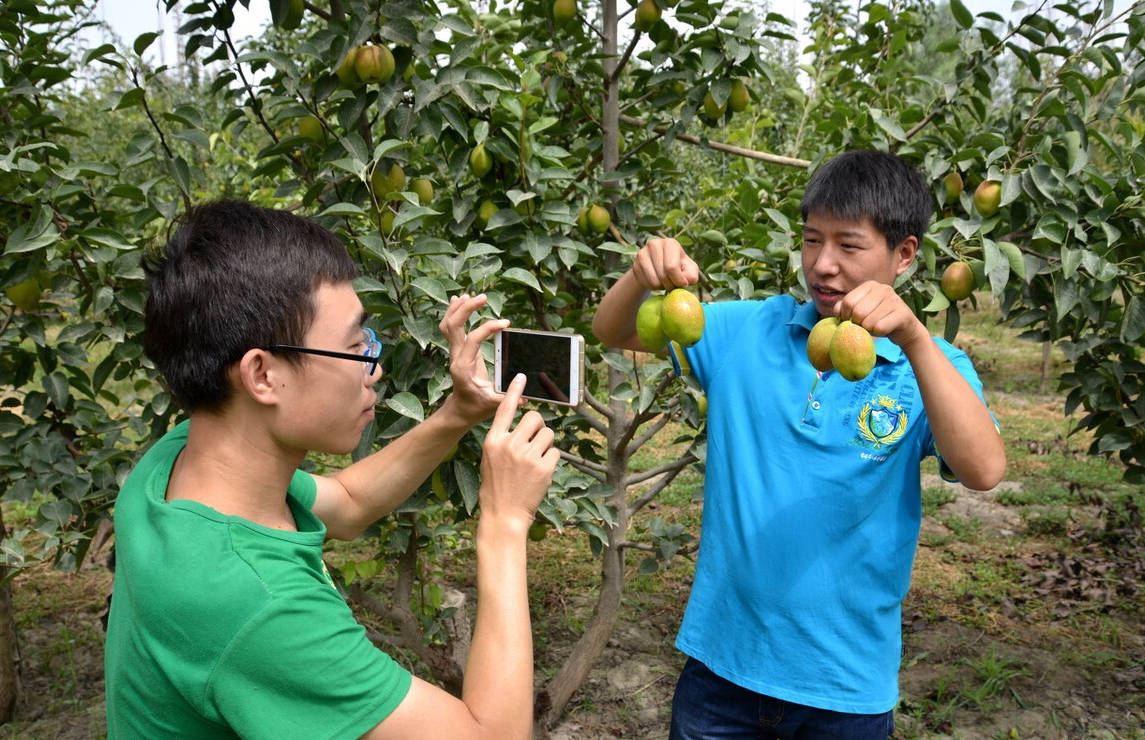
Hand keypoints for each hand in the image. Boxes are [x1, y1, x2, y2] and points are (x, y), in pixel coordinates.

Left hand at [440, 293, 512, 425]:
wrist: (461, 409)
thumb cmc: (478, 406)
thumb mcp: (494, 404)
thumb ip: (508, 397)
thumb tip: (526, 394)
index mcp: (463, 368)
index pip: (473, 339)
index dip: (488, 328)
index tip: (505, 323)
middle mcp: (455, 357)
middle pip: (453, 326)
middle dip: (466, 309)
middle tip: (483, 297)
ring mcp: (454, 352)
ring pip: (448, 324)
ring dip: (457, 308)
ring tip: (470, 295)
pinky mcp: (457, 349)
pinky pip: (450, 327)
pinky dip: (454, 312)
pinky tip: (459, 300)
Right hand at [479, 374, 559, 531]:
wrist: (503, 516)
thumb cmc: (496, 488)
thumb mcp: (490, 459)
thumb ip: (503, 440)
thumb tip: (522, 425)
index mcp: (493, 440)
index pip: (505, 408)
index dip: (514, 391)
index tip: (522, 377)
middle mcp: (510, 444)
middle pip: (535, 418)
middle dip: (539, 427)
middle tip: (535, 441)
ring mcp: (527, 456)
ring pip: (548, 434)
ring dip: (546, 445)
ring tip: (535, 462)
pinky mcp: (543, 467)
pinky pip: (555, 452)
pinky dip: (551, 460)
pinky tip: (540, 473)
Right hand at [631, 238, 700, 290]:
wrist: (660, 266)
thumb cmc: (679, 267)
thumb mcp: (689, 270)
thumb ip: (692, 275)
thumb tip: (685, 281)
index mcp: (670, 243)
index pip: (671, 267)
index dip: (678, 280)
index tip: (682, 284)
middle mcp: (654, 245)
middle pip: (663, 275)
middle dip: (670, 285)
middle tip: (673, 285)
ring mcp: (642, 254)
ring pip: (653, 281)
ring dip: (662, 287)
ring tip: (665, 282)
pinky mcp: (635, 265)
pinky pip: (645, 284)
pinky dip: (653, 287)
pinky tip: (657, 281)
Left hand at [836, 281, 927, 349]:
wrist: (904, 330)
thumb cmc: (877, 320)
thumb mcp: (859, 311)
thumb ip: (845, 308)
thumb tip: (837, 310)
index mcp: (870, 285)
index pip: (848, 301)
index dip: (845, 315)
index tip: (850, 320)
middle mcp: (883, 288)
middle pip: (857, 312)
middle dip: (858, 324)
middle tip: (864, 325)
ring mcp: (895, 299)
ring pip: (868, 322)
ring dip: (869, 329)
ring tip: (876, 326)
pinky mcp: (903, 313)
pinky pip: (880, 328)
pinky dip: (879, 333)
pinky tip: (885, 329)